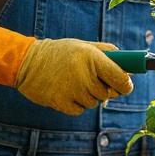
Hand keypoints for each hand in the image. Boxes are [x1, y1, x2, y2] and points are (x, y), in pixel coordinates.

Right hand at [0, 26, 132, 114]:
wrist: (27, 62)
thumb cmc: (60, 53)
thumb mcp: (83, 45)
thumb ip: (106, 53)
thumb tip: (128, 66)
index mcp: (92, 58)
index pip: (121, 79)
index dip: (126, 85)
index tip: (125, 85)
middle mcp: (84, 75)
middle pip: (109, 94)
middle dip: (105, 89)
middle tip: (93, 80)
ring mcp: (73, 91)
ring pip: (94, 103)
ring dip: (89, 96)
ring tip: (74, 82)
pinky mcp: (62, 103)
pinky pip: (80, 110)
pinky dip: (77, 104)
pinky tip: (66, 91)